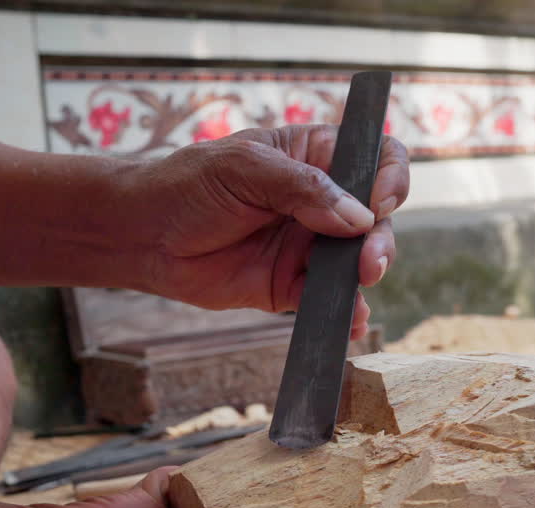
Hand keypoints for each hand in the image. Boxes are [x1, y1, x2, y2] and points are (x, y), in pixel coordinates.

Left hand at [124, 125, 409, 340]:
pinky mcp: (291, 285)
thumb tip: (358, 218)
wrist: (144, 235)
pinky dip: (345, 312)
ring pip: (359, 261)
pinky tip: (349, 323)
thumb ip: (303, 188)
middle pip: (377, 217)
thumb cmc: (187, 186)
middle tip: (366, 262)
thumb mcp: (244, 169)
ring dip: (367, 273)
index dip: (390, 177)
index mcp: (315, 156)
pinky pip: (328, 299)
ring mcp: (308, 245)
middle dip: (380, 239)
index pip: (376, 158)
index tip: (380, 201)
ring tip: (357, 284)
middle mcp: (321, 201)